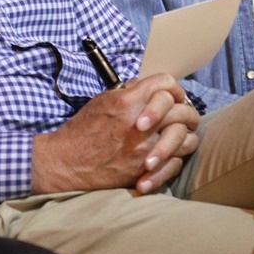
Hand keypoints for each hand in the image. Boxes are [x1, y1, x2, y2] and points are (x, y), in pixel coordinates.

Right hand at [31, 73, 200, 195]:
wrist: (67, 163)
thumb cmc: (83, 130)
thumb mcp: (103, 101)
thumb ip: (129, 92)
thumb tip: (149, 87)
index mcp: (128, 102)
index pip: (165, 84)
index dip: (173, 87)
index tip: (173, 95)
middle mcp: (140, 124)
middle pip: (182, 110)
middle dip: (186, 111)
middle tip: (184, 116)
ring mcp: (145, 149)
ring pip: (185, 138)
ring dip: (185, 135)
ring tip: (180, 136)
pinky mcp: (145, 170)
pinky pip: (176, 162)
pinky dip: (177, 158)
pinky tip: (171, 155)